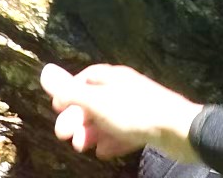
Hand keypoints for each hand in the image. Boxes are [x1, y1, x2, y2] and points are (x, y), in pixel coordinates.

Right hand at [40, 63, 203, 164]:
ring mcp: (137, 108)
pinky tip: (107, 152)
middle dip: (77, 119)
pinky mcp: (147, 127)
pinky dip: (112, 142)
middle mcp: (125, 89)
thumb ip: (71, 90)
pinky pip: (124, 133)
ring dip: (92, 133)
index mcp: (114, 77)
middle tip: (65, 136)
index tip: (57, 107)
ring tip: (85, 147)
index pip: (86, 77)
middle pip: (94, 102)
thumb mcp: (97, 102)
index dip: (69, 91)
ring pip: (107, 120)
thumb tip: (45, 70)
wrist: (177, 130)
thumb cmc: (134, 112)